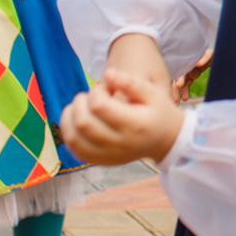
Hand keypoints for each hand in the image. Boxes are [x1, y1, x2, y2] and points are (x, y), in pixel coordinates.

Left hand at [62, 60, 184, 165]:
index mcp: (134, 124)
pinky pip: (75, 150)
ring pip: (73, 139)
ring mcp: (109, 155)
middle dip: (79, 104)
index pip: (99, 106)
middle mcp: (120, 143)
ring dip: (68, 119)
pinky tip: (76, 123)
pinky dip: (69, 134)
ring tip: (78, 108)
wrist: (166, 141)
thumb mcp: (153, 93)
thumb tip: (108, 74)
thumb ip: (131, 82)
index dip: (96, 92)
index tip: (104, 89)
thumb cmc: (159, 113)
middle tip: (88, 97)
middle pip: (83, 123)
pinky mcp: (101, 161)